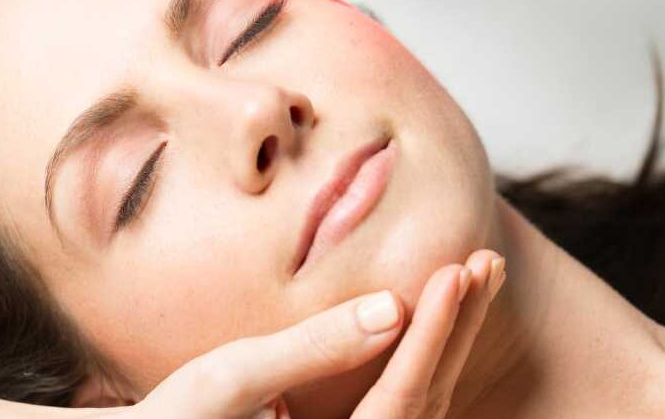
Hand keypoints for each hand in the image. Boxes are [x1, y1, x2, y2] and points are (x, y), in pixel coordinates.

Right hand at [93, 249, 505, 418]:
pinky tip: (438, 311)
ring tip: (475, 275)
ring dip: (451, 335)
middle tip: (487, 261)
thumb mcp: (235, 376)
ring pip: (422, 399)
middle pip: (426, 399)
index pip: (401, 398)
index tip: (458, 269)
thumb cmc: (177, 416)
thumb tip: (389, 308)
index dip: (435, 333)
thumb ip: (313, 347)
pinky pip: (402, 396)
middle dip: (457, 327)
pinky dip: (427, 349)